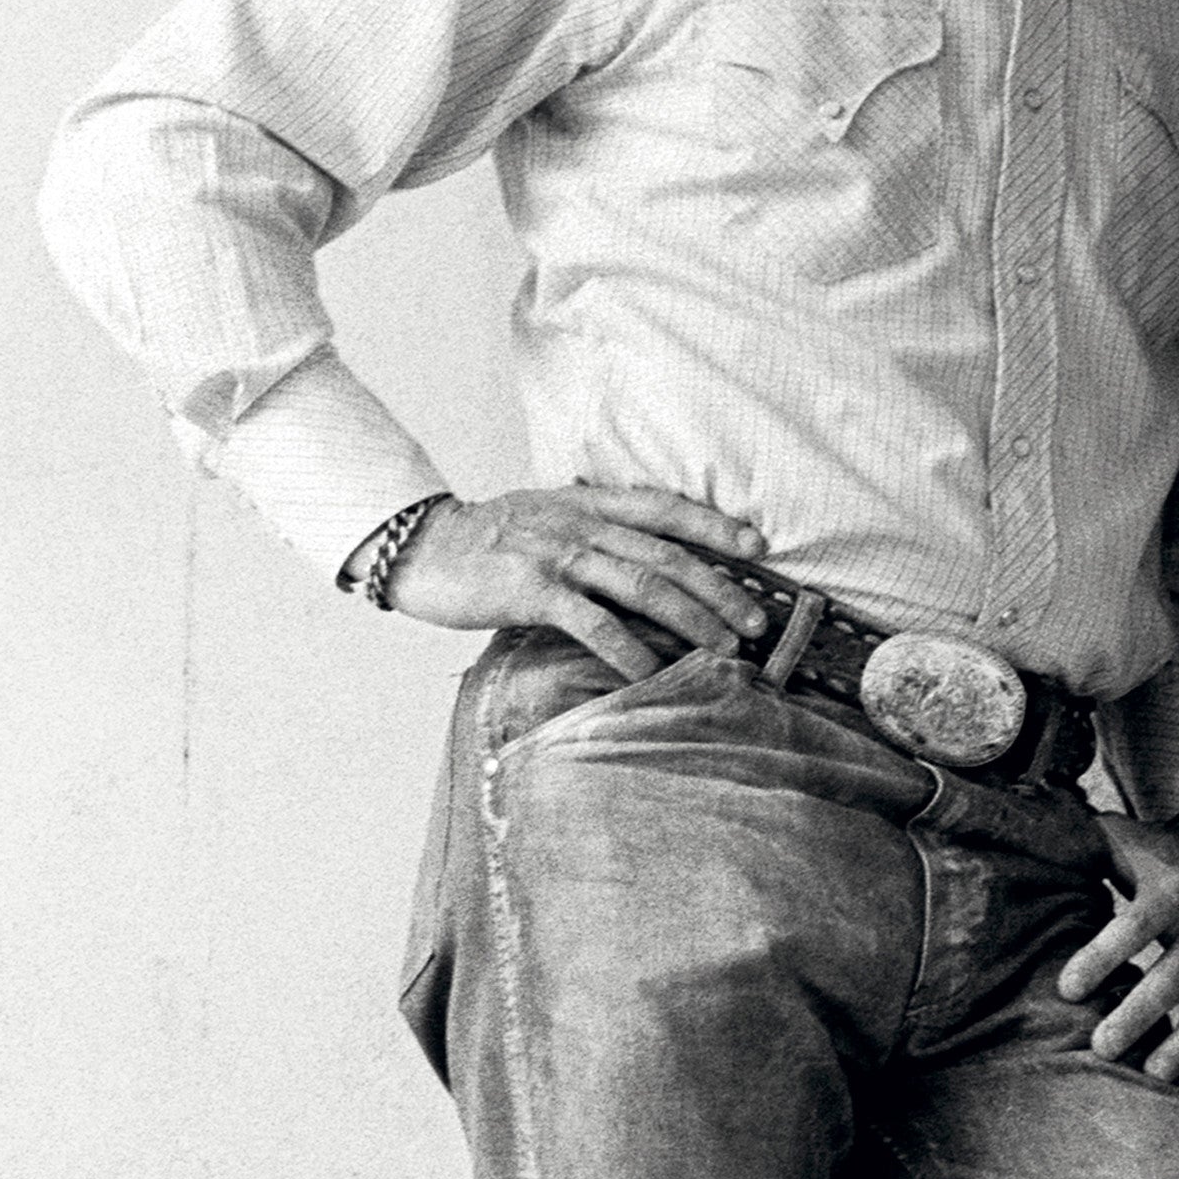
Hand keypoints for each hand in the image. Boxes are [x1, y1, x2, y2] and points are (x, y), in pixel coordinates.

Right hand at [380, 483, 774, 678]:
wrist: (420, 547)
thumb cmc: (488, 542)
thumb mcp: (547, 518)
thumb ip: (594, 531)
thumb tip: (645, 561)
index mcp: (590, 504)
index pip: (666, 508)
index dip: (715, 525)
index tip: (758, 548)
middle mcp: (582, 525)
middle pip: (667, 554)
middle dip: (719, 588)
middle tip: (757, 622)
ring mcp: (559, 556)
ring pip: (642, 586)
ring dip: (691, 619)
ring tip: (725, 649)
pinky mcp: (534, 591)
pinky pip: (593, 623)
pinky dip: (629, 650)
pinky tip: (653, 673)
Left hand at [1057, 810, 1178, 1104]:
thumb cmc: (1155, 857)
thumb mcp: (1122, 838)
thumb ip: (1077, 843)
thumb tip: (1015, 840)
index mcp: (1170, 890)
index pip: (1136, 926)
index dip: (1102, 956)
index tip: (1066, 988)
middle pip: (1175, 978)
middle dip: (1139, 1014)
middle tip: (1101, 1047)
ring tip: (1150, 1081)